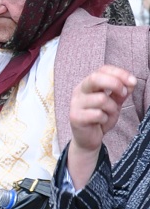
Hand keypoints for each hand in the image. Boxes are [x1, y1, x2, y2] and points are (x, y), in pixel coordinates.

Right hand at [67, 64, 137, 190]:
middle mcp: (79, 91)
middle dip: (115, 84)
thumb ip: (122, 92)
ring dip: (111, 108)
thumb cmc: (100, 118)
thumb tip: (132, 82)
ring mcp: (75, 104)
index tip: (133, 81)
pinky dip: (104, 119)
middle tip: (123, 94)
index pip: (103, 69)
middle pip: (96, 78)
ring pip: (101, 99)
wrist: (88, 139)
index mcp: (88, 84)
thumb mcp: (114, 103)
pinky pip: (97, 114)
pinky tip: (100, 122)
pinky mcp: (75, 117)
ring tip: (109, 114)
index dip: (119, 73)